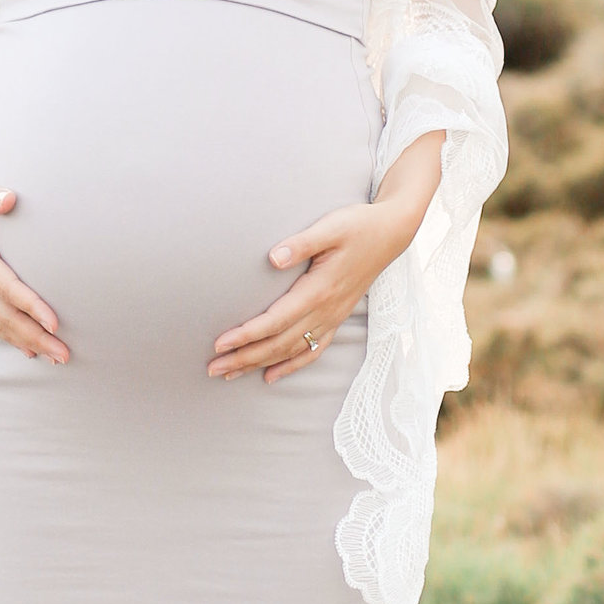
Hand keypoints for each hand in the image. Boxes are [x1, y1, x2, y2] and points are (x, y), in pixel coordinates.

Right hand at [0, 166, 69, 363]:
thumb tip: (10, 200)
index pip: (5, 286)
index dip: (30, 306)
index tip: (54, 323)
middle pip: (4, 315)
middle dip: (35, 337)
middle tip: (64, 354)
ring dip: (25, 343)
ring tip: (55, 358)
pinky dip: (9, 337)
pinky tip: (29, 350)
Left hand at [208, 198, 406, 380]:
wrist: (391, 233)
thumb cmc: (358, 226)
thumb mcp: (331, 227)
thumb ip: (301, 243)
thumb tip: (272, 258)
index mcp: (319, 290)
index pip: (275, 321)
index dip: (246, 335)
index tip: (220, 344)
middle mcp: (326, 311)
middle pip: (278, 343)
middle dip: (244, 358)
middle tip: (212, 369)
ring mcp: (332, 317)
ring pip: (291, 351)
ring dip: (259, 364)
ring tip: (229, 375)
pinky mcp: (337, 317)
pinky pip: (312, 350)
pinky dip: (290, 366)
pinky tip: (270, 376)